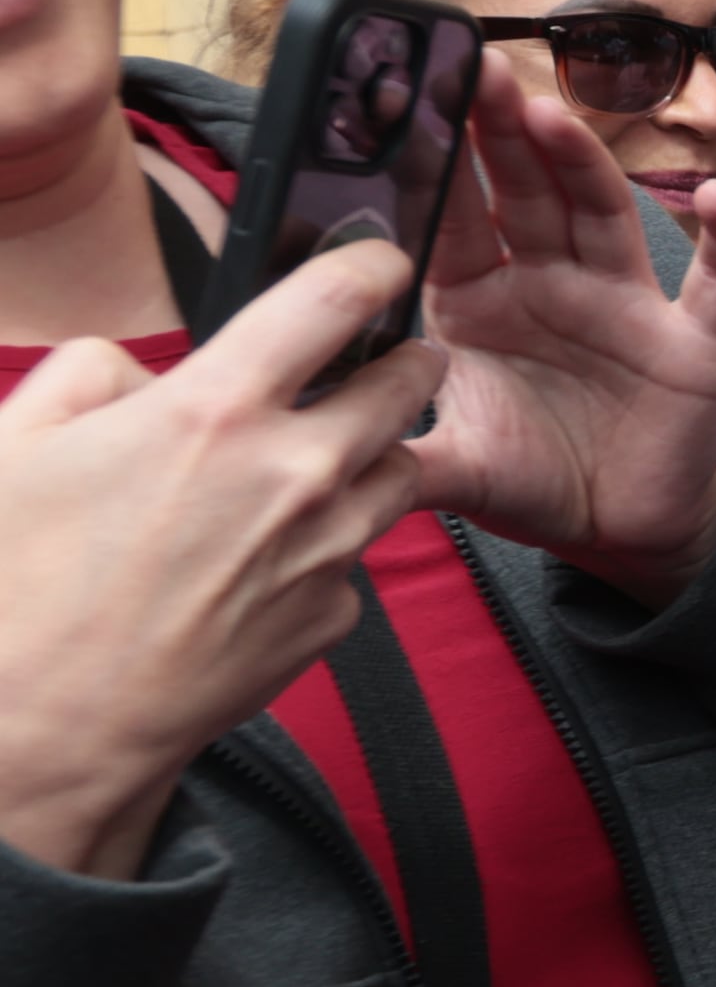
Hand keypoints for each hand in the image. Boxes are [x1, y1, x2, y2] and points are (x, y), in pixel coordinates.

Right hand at [0, 245, 439, 878]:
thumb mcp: (16, 442)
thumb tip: (151, 372)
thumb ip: (94, 374)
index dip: (371, 265)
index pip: (335, 300)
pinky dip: (324, 547)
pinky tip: (261, 563)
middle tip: (378, 360)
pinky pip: (354, 558)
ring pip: (396, 471)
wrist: (44, 727)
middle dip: (402, 360)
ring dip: (369, 454)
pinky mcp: (335, 615)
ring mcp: (326, 549)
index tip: (378, 259)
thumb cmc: (16, 588)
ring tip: (308, 465)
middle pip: (406, 385)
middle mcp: (294, 474)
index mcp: (214, 412)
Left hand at [407, 50, 715, 603]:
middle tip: (478, 68)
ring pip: (602, 214)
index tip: (406, 103)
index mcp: (483, 303)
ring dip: (582, 163)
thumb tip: (320, 452)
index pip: (455, 219)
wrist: (623, 530)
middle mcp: (552, 285)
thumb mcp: (455, 468)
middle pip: (527, 193)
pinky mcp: (690, 339)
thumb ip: (397, 454)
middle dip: (502, 132)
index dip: (435, 165)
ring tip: (553, 116)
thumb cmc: (535, 482)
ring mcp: (624, 304)